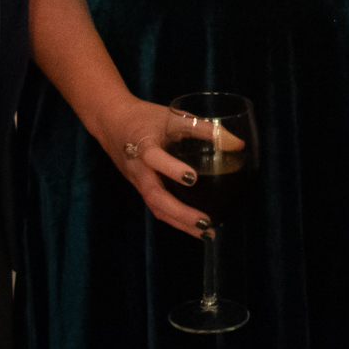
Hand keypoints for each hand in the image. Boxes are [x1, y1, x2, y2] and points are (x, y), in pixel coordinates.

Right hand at [96, 97, 215, 237]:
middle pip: (154, 195)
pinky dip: (174, 218)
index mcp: (142, 144)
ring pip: (155, 206)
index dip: (171, 168)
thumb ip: (204, 128)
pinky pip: (156, 206)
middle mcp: (138, 168)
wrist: (110, 122)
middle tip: (205, 221)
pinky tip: (193, 227)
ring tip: (205, 232)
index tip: (192, 177)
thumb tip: (237, 144)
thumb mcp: (173, 116)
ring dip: (179, 221)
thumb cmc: (144, 117)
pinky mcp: (141, 187)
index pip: (153, 157)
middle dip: (179, 211)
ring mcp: (138, 181)